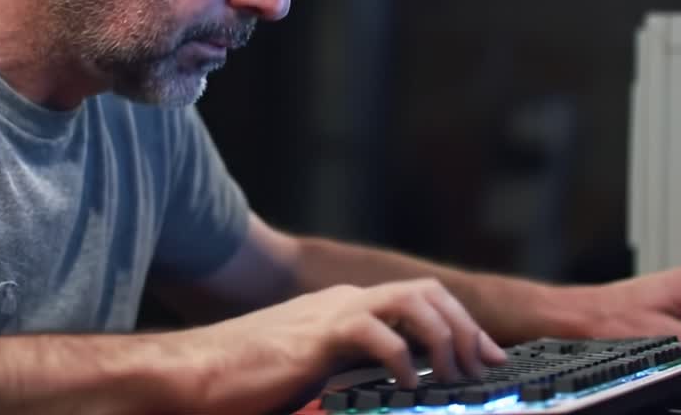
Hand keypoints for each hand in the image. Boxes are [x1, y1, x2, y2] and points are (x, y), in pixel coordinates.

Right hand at [178, 279, 506, 412]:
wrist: (193, 372)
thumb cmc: (246, 379)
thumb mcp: (315, 372)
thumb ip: (352, 371)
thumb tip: (396, 389)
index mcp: (346, 310)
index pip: (419, 300)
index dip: (461, 324)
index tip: (487, 357)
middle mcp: (345, 302)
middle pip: (426, 292)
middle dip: (466, 327)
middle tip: (484, 366)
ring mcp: (330, 314)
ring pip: (411, 301)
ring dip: (445, 337)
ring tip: (453, 375)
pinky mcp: (315, 337)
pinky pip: (374, 333)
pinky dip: (402, 358)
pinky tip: (406, 386)